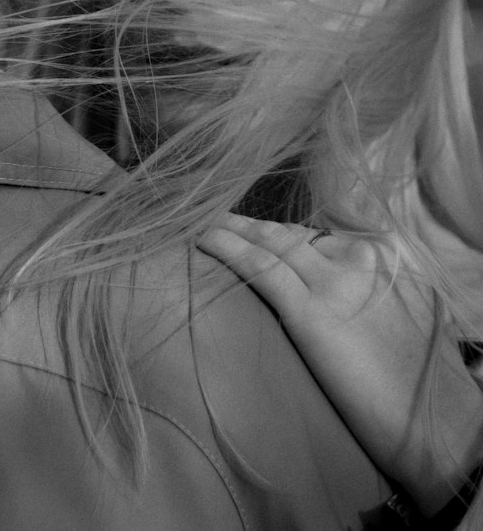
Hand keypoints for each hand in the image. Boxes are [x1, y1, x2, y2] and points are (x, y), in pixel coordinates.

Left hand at [198, 212, 482, 517]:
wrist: (441, 424)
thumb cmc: (426, 379)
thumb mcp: (408, 308)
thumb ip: (374, 284)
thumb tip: (337, 283)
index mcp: (385, 252)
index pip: (317, 233)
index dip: (280, 232)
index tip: (254, 229)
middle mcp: (359, 254)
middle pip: (290, 234)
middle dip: (252, 227)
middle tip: (216, 219)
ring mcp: (333, 279)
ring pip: (268, 243)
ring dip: (231, 231)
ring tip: (202, 223)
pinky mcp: (310, 310)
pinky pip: (258, 267)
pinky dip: (226, 249)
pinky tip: (203, 241)